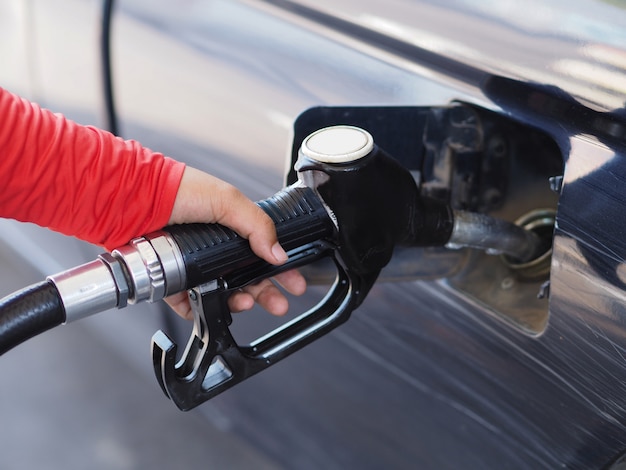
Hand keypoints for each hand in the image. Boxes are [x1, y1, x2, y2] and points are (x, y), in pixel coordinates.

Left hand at [164, 167, 305, 319]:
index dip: (281, 270)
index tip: (295, 283)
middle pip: (248, 279)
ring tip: (245, 302)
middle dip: (267, 293)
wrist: (135, 199)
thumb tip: (278, 252)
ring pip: (225, 294)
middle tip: (278, 304)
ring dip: (240, 302)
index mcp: (232, 229)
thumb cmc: (177, 190)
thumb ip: (257, 225)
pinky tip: (214, 309)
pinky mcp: (175, 282)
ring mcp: (196, 267)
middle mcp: (216, 250)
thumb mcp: (227, 199)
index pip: (264, 254)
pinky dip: (204, 311)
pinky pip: (192, 304)